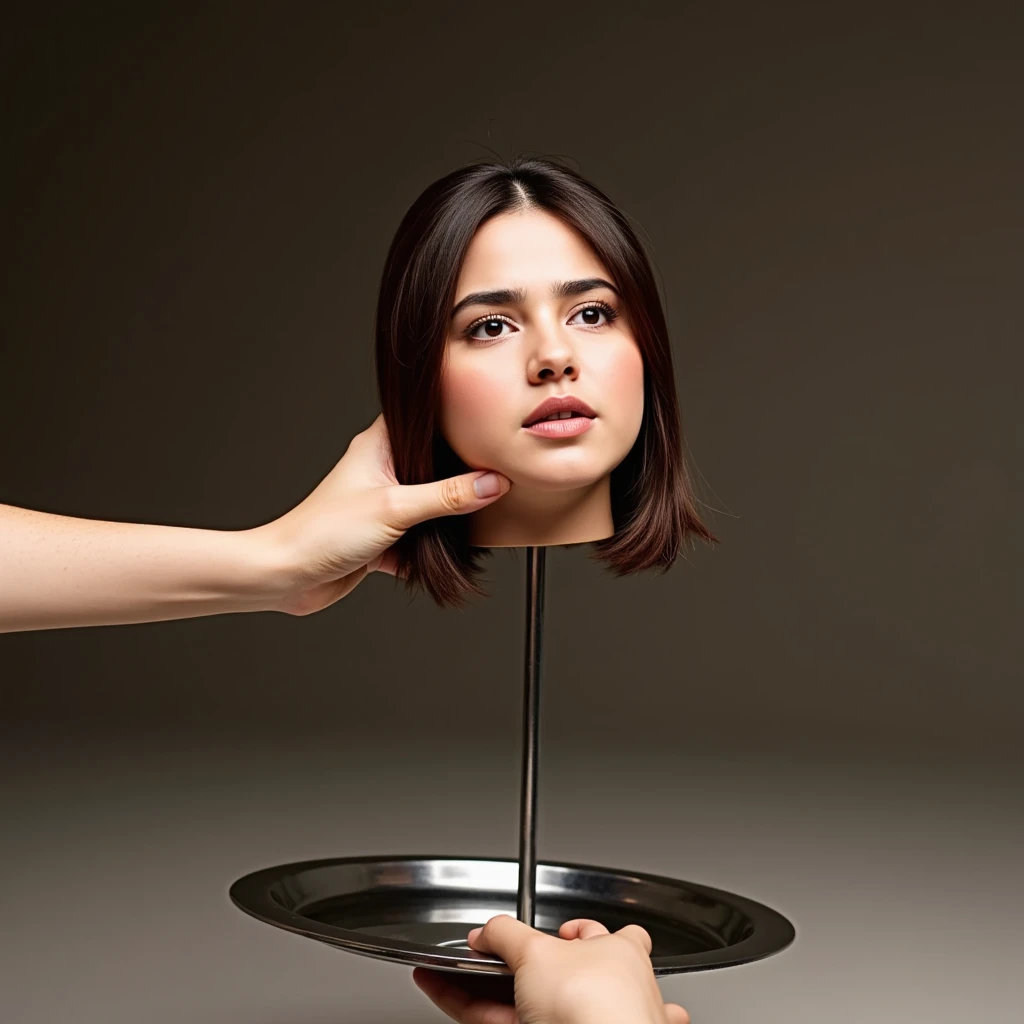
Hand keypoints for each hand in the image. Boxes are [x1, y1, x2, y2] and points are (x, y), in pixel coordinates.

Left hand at [253, 414, 508, 614]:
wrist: (287, 577)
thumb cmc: (322, 532)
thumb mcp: (396, 508)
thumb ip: (448, 496)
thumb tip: (492, 483)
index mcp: (379, 446)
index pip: (424, 420)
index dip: (455, 420)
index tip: (488, 424)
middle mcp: (381, 471)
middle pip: (434, 465)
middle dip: (462, 474)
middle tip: (499, 470)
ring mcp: (383, 505)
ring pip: (430, 505)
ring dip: (449, 516)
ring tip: (483, 514)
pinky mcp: (383, 538)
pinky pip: (421, 539)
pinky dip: (434, 549)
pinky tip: (454, 554)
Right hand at [413, 915, 689, 1023]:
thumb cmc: (596, 1007)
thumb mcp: (537, 950)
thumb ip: (506, 934)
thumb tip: (485, 931)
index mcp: (621, 954)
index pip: (600, 935)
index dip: (574, 930)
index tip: (552, 931)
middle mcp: (605, 992)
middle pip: (553, 971)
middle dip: (514, 963)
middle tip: (486, 957)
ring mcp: (579, 1022)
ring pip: (523, 1001)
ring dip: (482, 988)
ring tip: (450, 975)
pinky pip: (502, 1022)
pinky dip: (471, 1009)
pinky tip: (447, 995)